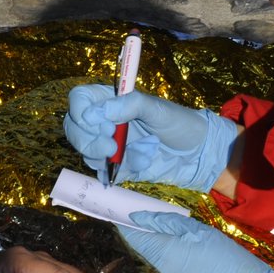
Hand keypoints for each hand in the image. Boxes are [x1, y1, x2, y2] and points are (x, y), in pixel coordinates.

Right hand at [64, 85, 239, 190]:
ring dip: (114, 156)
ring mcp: (108, 146)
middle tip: (113, 146)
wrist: (199, 153)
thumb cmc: (180, 124)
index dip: (82, 112)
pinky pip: (105, 172)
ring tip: (146, 150)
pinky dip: (122, 171)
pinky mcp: (116, 167)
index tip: (102, 124)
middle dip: (90, 140)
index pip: (79, 100)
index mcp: (111, 100)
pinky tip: (144, 163)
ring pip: (87, 153)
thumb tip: (96, 113)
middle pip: (74, 129)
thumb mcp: (158, 109)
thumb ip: (129, 105)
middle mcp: (104, 122)